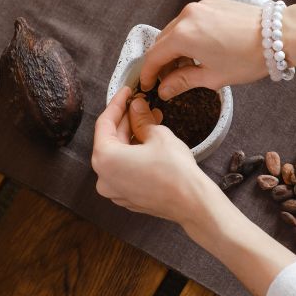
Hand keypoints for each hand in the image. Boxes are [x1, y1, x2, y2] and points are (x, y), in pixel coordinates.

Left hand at [93, 91, 295, 295]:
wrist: (192, 202)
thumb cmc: (175, 170)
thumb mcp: (158, 135)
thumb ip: (141, 118)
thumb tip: (136, 106)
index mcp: (105, 159)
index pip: (104, 123)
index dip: (117, 104)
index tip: (126, 92)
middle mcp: (103, 177)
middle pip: (111, 140)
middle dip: (127, 120)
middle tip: (141, 104)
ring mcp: (114, 190)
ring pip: (119, 155)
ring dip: (133, 136)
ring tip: (151, 119)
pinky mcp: (126, 197)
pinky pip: (125, 169)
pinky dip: (134, 154)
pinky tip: (150, 141)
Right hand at [139, 0, 269, 98]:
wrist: (278, 34)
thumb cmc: (248, 58)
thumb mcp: (213, 76)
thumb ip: (183, 81)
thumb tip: (164, 90)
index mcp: (183, 36)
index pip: (154, 56)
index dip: (149, 73)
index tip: (148, 86)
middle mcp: (186, 16)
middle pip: (162, 41)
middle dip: (161, 61)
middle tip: (166, 80)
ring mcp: (199, 7)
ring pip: (175, 29)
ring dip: (174, 48)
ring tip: (184, 67)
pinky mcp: (211, 4)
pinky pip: (190, 20)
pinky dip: (187, 35)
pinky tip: (199, 50)